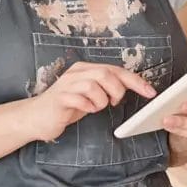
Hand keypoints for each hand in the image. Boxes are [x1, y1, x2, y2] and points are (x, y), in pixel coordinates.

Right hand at [30, 61, 155, 141]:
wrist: (35, 117)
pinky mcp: (59, 98)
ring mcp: (66, 84)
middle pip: (106, 73)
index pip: (116, 70)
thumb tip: (129, 87)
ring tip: (95, 107)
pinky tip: (85, 110)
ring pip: (94, 84)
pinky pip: (80, 99)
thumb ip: (106, 88)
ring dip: (101, 100)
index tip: (150, 92)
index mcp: (86, 69)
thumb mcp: (90, 95)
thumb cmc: (66, 106)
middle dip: (117, 90)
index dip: (135, 80)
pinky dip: (88, 106)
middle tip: (113, 102)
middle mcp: (76, 73)